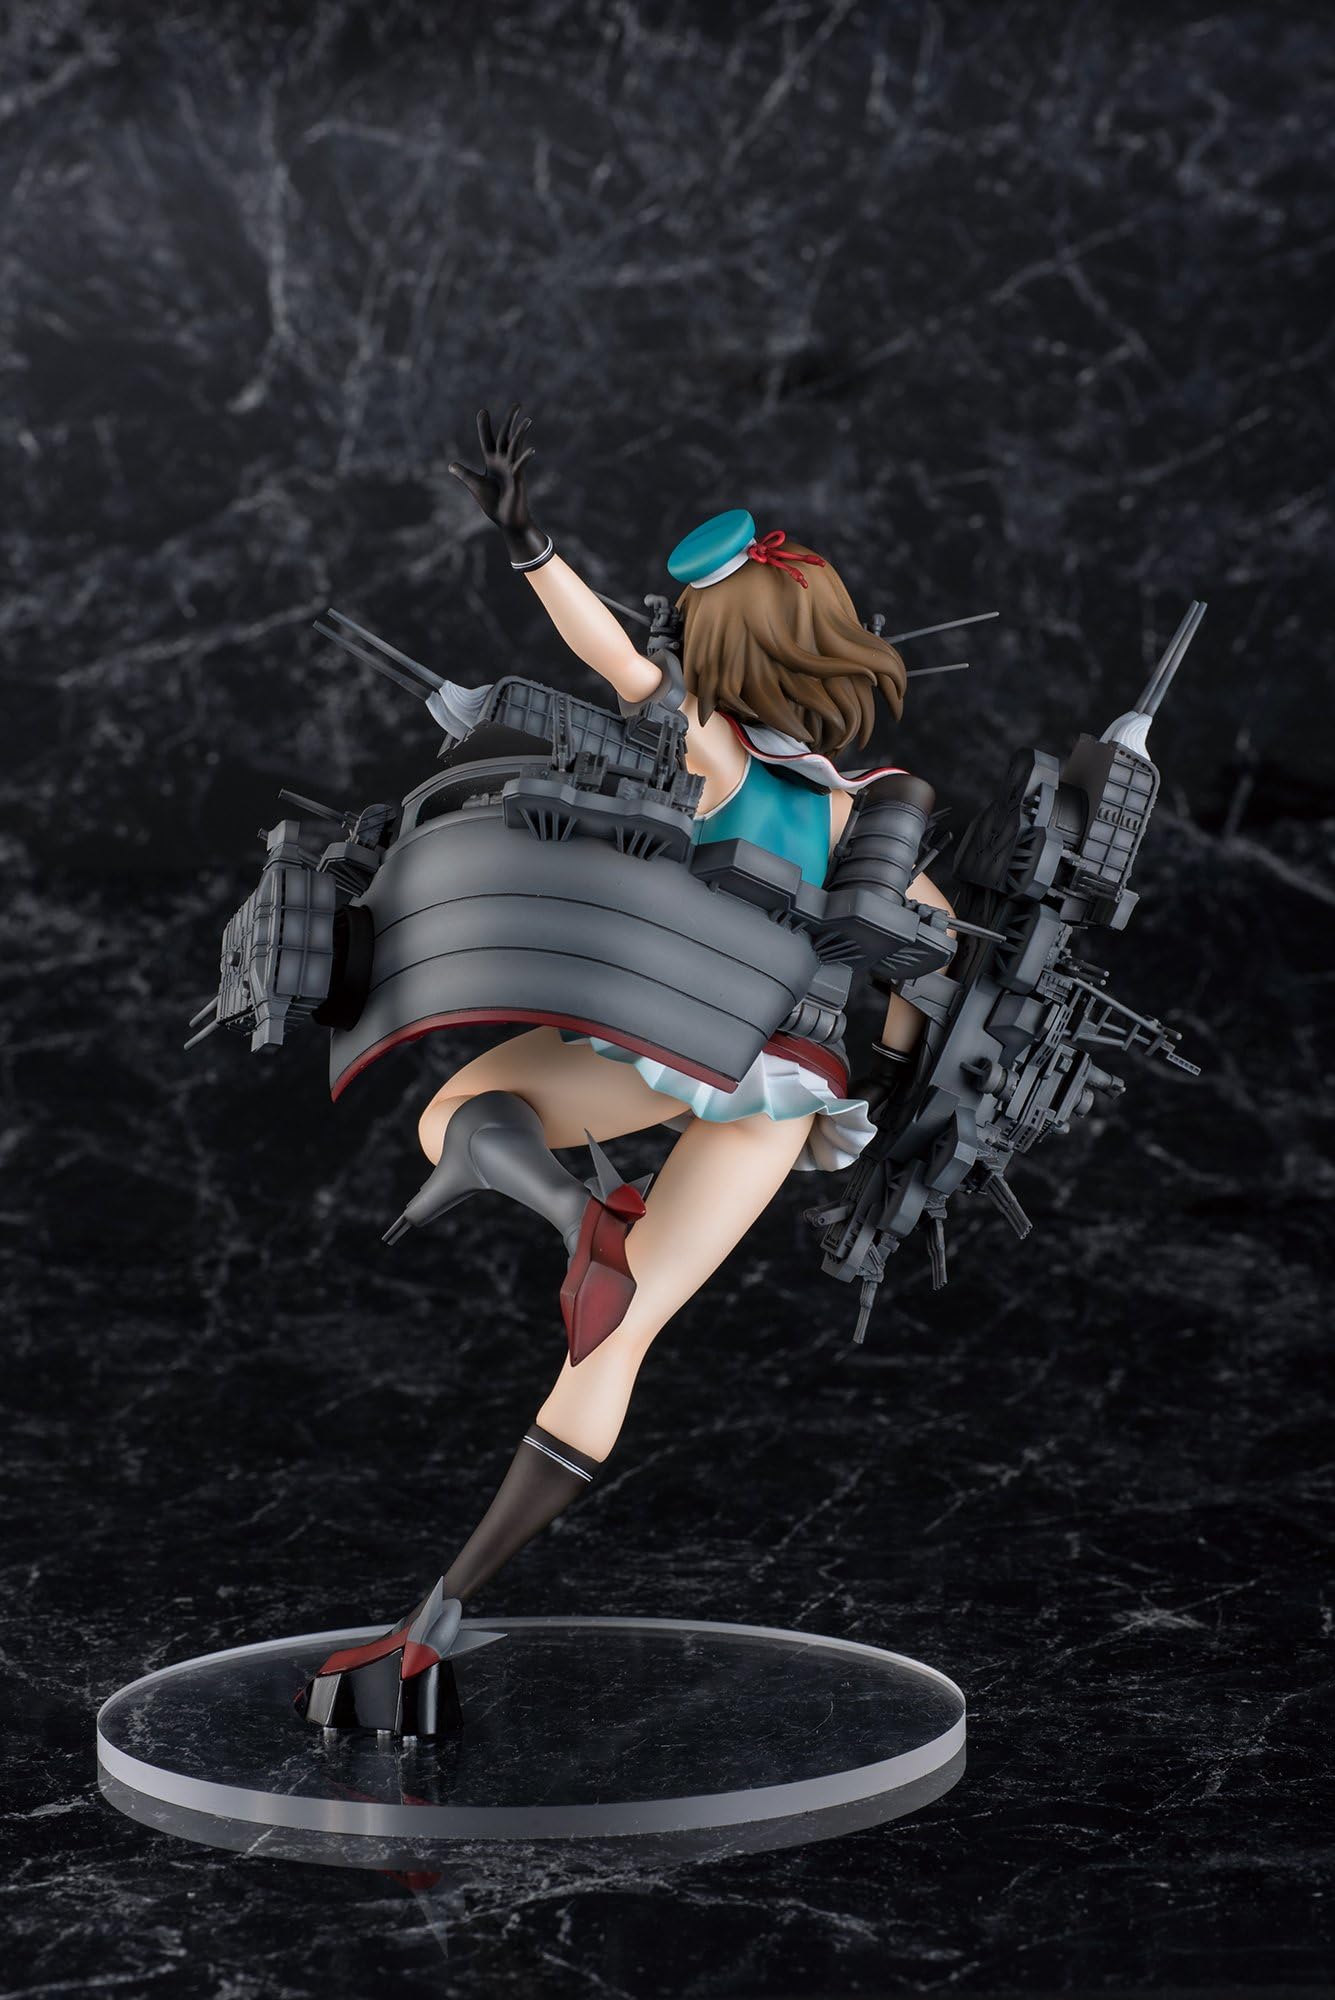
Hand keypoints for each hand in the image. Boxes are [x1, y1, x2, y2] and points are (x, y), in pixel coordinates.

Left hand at [449, 405, 543, 558]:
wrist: (507, 521)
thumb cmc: (493, 504)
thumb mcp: (475, 485)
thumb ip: (464, 474)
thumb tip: (450, 464)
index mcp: (492, 462)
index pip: (487, 440)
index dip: (484, 426)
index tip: (483, 411)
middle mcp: (503, 462)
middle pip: (505, 437)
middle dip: (509, 421)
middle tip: (517, 404)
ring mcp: (512, 469)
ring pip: (516, 447)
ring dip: (521, 433)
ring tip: (527, 419)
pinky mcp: (518, 480)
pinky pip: (521, 466)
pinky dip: (525, 458)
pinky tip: (532, 450)